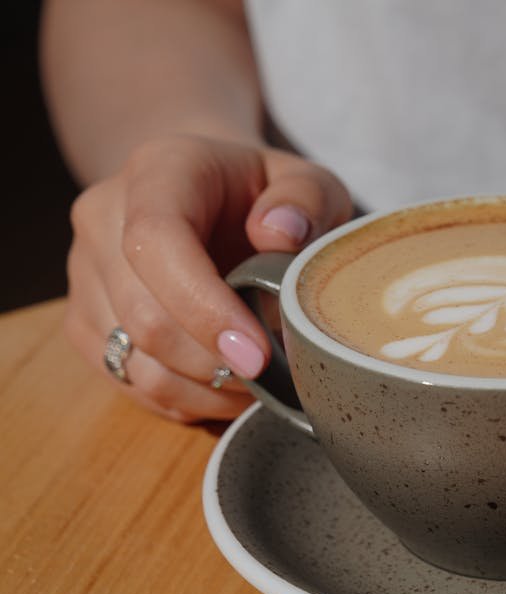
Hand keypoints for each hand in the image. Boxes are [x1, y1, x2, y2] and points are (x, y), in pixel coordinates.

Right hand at [64, 134, 352, 420]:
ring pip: (133, 359)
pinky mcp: (86, 321)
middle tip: (276, 375)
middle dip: (215, 362)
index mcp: (158, 172)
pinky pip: (128, 382)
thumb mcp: (309, 184)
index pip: (156, 242)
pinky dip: (184, 400)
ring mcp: (85, 273)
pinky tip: (227, 390)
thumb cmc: (268, 196)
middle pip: (143, 315)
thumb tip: (279, 235)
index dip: (205, 308)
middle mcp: (104, 217)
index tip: (258, 354)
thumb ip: (307, 200)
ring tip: (259, 386)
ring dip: (203, 389)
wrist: (215, 200)